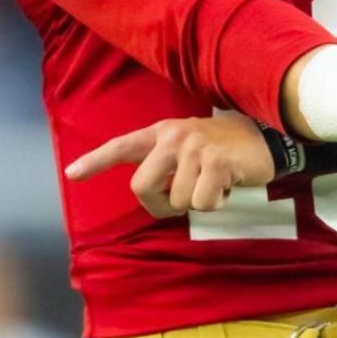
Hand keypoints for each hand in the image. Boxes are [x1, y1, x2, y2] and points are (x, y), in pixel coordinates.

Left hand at [64, 111, 275, 217]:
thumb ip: (165, 164)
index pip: (121, 146)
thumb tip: (151, 194)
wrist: (264, 138)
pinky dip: (216, 203)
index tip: (72, 173)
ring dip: (197, 202)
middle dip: (162, 204)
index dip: (95, 161)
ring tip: (214, 182)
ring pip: (177, 201)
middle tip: (186, 197)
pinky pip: (201, 204)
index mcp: (161, 133)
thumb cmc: (223, 151)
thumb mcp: (188, 148)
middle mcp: (172, 136)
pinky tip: (226, 185)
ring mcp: (193, 147)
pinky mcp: (215, 161)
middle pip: (141, 188)